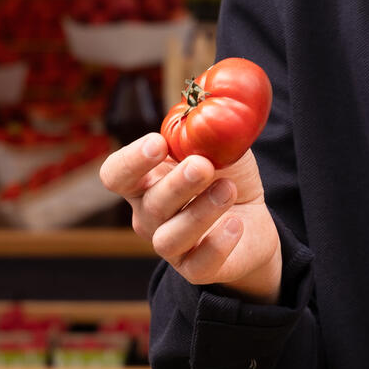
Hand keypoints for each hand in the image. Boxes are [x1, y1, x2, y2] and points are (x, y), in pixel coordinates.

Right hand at [99, 133, 283, 303]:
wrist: (252, 221)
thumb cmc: (225, 177)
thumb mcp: (219, 147)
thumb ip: (207, 128)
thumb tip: (206, 100)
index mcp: (145, 181)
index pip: (116, 174)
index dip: (131, 161)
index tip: (158, 144)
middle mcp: (148, 215)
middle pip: (150, 203)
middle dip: (177, 183)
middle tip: (203, 165)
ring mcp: (169, 245)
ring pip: (169, 237)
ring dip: (200, 212)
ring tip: (228, 190)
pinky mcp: (195, 269)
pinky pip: (198, 264)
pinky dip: (217, 245)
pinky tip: (236, 225)